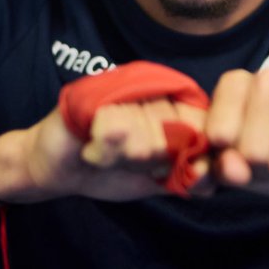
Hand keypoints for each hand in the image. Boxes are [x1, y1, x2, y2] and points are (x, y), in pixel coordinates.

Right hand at [0, 98, 211, 201]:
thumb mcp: (154, 180)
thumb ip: (185, 177)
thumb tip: (214, 177)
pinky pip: (117, 125)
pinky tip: (94, 150)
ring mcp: (124, 88)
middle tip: (130, 162)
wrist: (54, 169)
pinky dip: (106, 147)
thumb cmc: (108, 172)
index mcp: (171, 108)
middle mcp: (152, 91)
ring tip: (109, 156)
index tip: (167, 169)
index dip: (188, 151)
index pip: (202, 122)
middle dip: (154, 157)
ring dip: (126, 154)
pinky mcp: (96, 93)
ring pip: (147, 127)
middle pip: (175, 127)